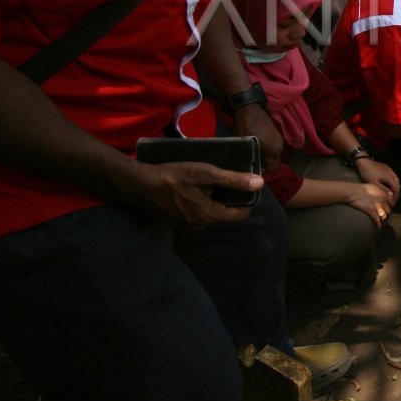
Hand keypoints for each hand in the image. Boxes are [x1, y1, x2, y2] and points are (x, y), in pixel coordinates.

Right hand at [135, 160, 263, 226]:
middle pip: (226, 213)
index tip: (246, 184)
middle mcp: (200, 226)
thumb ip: (234, 180)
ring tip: (211, 181)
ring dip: (216, 198)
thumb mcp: (207, 174)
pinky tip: (197, 188)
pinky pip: (200, 212)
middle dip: (231, 197)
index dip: (248, 200)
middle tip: (227, 178)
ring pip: (212, 212)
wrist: (141, 184)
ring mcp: (188, 226)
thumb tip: (259, 183)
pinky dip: (203, 201)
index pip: (241, 216)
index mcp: (209, 217)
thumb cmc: (174, 177)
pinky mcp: (179, 221)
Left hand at [233, 104, 283, 173]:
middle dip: (264, 165)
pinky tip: (257, 146)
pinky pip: (273, 147)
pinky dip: (267, 149)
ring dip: (265, 157)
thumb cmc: (245, 128)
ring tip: (254, 154)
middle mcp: (280, 147)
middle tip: (252, 162)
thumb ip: (250, 160)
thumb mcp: (245, 147)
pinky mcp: (276, 134)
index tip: (252, 169)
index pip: (272, 170)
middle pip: (274, 163)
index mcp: (274, 152)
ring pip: (274, 155)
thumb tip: (249, 170)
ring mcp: (279, 139)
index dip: (262, 172)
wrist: (250, 108)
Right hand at [342, 181, 397, 227]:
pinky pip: (377, 220)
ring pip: (384, 216)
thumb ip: (383, 190)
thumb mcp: (375, 186)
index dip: (390, 206)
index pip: (392, 202)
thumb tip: (390, 194)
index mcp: (384, 193)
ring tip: (382, 221)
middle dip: (387, 213)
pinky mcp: (371, 211)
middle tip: (385, 215)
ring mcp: (377, 206)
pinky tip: (378, 227)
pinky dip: (378, 224)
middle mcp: (382, 200)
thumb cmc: (362, 188)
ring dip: (383, 219)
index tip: (388, 208)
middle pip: (389, 210)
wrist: (353, 191)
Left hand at [356, 157, 400, 197]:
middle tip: (393, 197)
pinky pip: (393, 175)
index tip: (393, 200)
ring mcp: (389, 169)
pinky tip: (389, 183)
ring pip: (396, 179)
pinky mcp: (386, 167)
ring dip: (395, 186)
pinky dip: (393, 181)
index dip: (396, 195)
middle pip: (398, 184)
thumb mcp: (374, 183)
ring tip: (392, 192)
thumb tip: (390, 195)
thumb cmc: (368, 173)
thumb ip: (383, 189)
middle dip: (397, 191)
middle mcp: (391, 173)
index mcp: (389, 177)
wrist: (364, 162)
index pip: (397, 188)